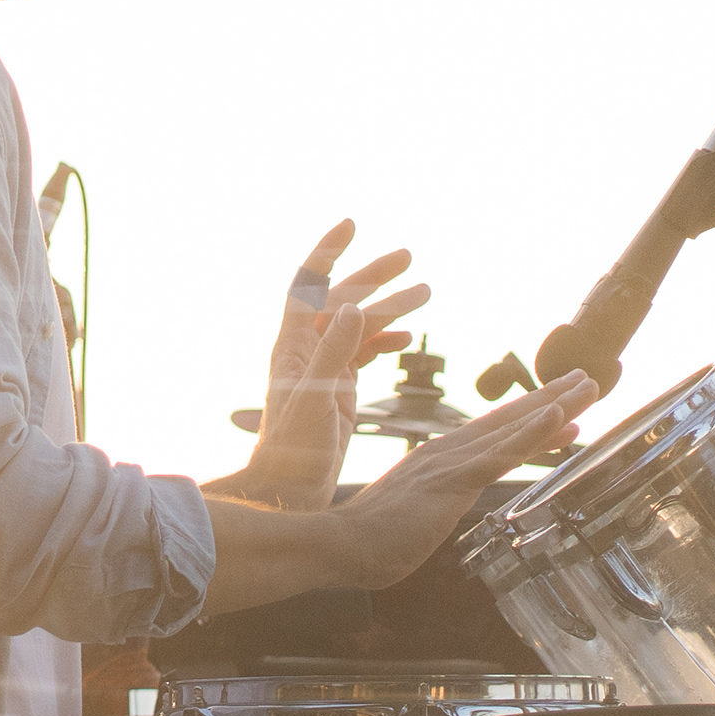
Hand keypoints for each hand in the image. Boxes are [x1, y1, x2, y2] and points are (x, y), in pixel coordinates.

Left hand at [217, 222, 432, 510]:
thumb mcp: (315, 399)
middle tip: (409, 257)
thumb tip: (353, 308)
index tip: (351, 225)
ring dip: (390, 308)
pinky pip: (362, 353)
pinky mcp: (336, 388)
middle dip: (374, 275)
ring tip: (427, 293)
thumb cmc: (292, 451)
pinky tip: (405, 339)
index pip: (308, 284)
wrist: (288, 490)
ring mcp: (322, 368)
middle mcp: (306, 350)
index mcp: (293, 346)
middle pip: (342, 299)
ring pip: (358, 325)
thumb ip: (334, 353)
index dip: (327, 252)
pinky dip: (383, 341)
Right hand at [323, 371, 600, 586]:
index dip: (529, 415)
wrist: (337, 544)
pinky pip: (500, 455)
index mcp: (438, 459)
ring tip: (587, 387)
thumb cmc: (369, 538)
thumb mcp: (414, 514)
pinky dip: (531, 434)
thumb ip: (431, 504)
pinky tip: (559, 420)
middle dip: (551, 397)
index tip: (560, 402)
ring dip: (554, 406)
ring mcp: (451, 463)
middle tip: (587, 378)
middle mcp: (448, 451)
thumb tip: (440, 508)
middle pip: (509, 420)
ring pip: (513, 430)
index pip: (493, 433)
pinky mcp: (452, 481)